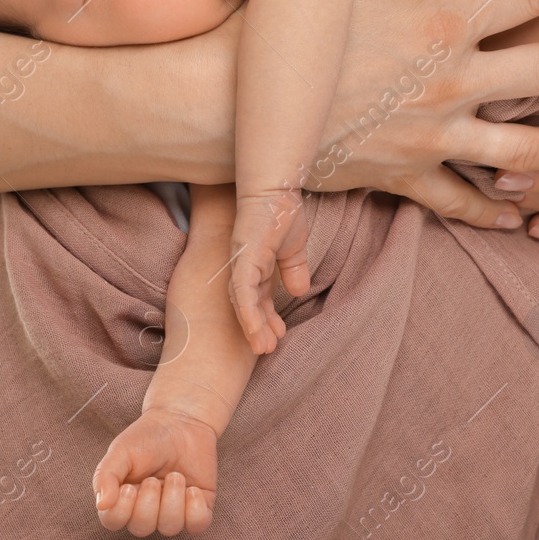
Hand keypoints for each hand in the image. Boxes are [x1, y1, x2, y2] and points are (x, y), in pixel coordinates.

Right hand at [92, 407, 218, 535]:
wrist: (182, 421)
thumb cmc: (147, 438)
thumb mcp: (120, 451)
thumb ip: (106, 476)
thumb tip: (102, 504)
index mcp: (122, 499)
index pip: (113, 521)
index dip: (121, 509)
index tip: (130, 486)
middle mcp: (147, 511)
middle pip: (141, 528)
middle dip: (148, 502)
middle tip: (153, 478)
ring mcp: (173, 511)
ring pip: (169, 527)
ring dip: (172, 500)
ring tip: (176, 475)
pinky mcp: (199, 507)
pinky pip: (198, 524)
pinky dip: (195, 508)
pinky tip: (193, 489)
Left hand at [229, 188, 309, 354]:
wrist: (276, 188)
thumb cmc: (282, 212)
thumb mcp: (293, 249)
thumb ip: (294, 270)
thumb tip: (298, 291)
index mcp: (254, 266)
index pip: (258, 299)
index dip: (266, 319)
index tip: (277, 337)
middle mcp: (243, 268)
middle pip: (248, 306)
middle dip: (258, 330)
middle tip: (267, 350)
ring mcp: (240, 264)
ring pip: (242, 304)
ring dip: (252, 327)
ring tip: (263, 349)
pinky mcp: (243, 258)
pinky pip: (243, 291)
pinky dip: (247, 312)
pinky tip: (255, 330)